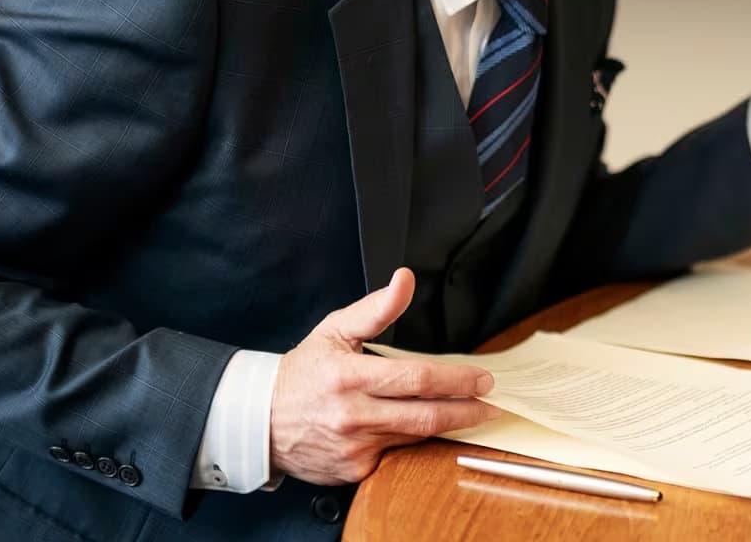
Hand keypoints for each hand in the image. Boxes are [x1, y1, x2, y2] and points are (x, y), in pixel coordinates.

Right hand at [269, 269, 498, 485]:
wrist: (260, 420)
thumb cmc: (303, 373)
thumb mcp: (335, 330)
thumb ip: (376, 308)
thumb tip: (405, 280)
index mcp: (349, 376)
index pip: (417, 379)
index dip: (456, 381)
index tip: (482, 379)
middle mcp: (352, 414)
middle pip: (425, 415)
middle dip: (466, 410)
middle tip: (490, 403)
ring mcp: (353, 446)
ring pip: (414, 437)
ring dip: (447, 427)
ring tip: (470, 414)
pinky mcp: (353, 470)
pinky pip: (395, 456)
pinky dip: (414, 443)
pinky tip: (428, 432)